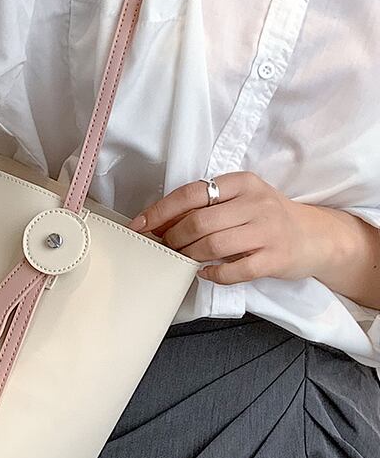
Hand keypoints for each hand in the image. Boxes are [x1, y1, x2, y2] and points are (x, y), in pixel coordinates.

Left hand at [126, 171, 335, 284]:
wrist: (317, 236)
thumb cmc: (266, 218)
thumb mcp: (241, 201)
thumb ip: (207, 207)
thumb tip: (159, 223)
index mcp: (241, 183)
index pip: (191, 193)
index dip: (161, 211)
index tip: (140, 225)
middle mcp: (255, 202)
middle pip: (198, 222)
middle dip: (173, 238)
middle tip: (166, 246)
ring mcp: (267, 231)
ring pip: (212, 245)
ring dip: (190, 256)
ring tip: (184, 258)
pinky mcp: (275, 258)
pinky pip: (234, 270)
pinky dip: (213, 274)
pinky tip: (206, 273)